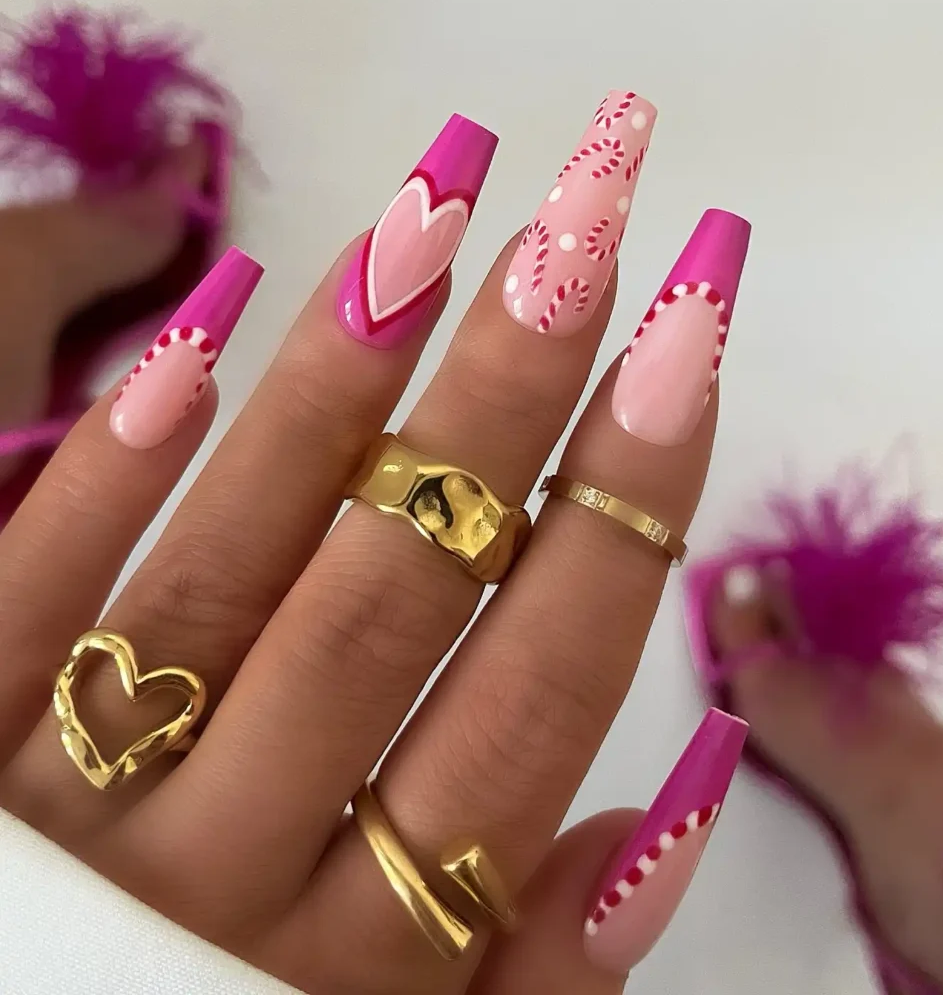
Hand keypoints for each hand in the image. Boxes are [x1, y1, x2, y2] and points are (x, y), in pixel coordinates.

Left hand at [0, 105, 722, 993]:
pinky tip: (202, 322)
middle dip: (511, 400)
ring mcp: (72, 798)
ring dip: (342, 387)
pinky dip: (119, 460)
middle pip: (398, 603)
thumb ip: (544, 973)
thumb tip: (669, 809)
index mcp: (366, 961)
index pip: (534, 703)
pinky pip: (32, 587)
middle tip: (591, 221)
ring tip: (436, 213)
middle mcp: (221, 871)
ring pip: (233, 569)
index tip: (686, 340)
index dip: (620, 514)